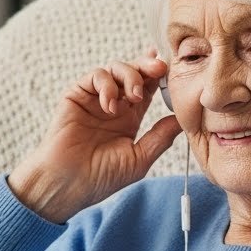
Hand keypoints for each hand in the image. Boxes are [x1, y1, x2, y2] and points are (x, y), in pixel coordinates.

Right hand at [7, 49, 182, 221]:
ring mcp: (95, 98)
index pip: (149, 88)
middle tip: (160, 69)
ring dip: (130, 76)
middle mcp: (114, 105)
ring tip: (134, 97)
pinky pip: (96, 76)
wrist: (67, 184)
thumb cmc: (100, 178)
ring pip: (117, 69)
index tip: (174, 70)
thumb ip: (160, 137)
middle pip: (135, 72)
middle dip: (150, 66)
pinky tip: (110, 106)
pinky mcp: (77, 95)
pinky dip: (107, 85)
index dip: (161, 76)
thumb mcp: (139, 159)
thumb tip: (183, 118)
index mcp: (130, 118)